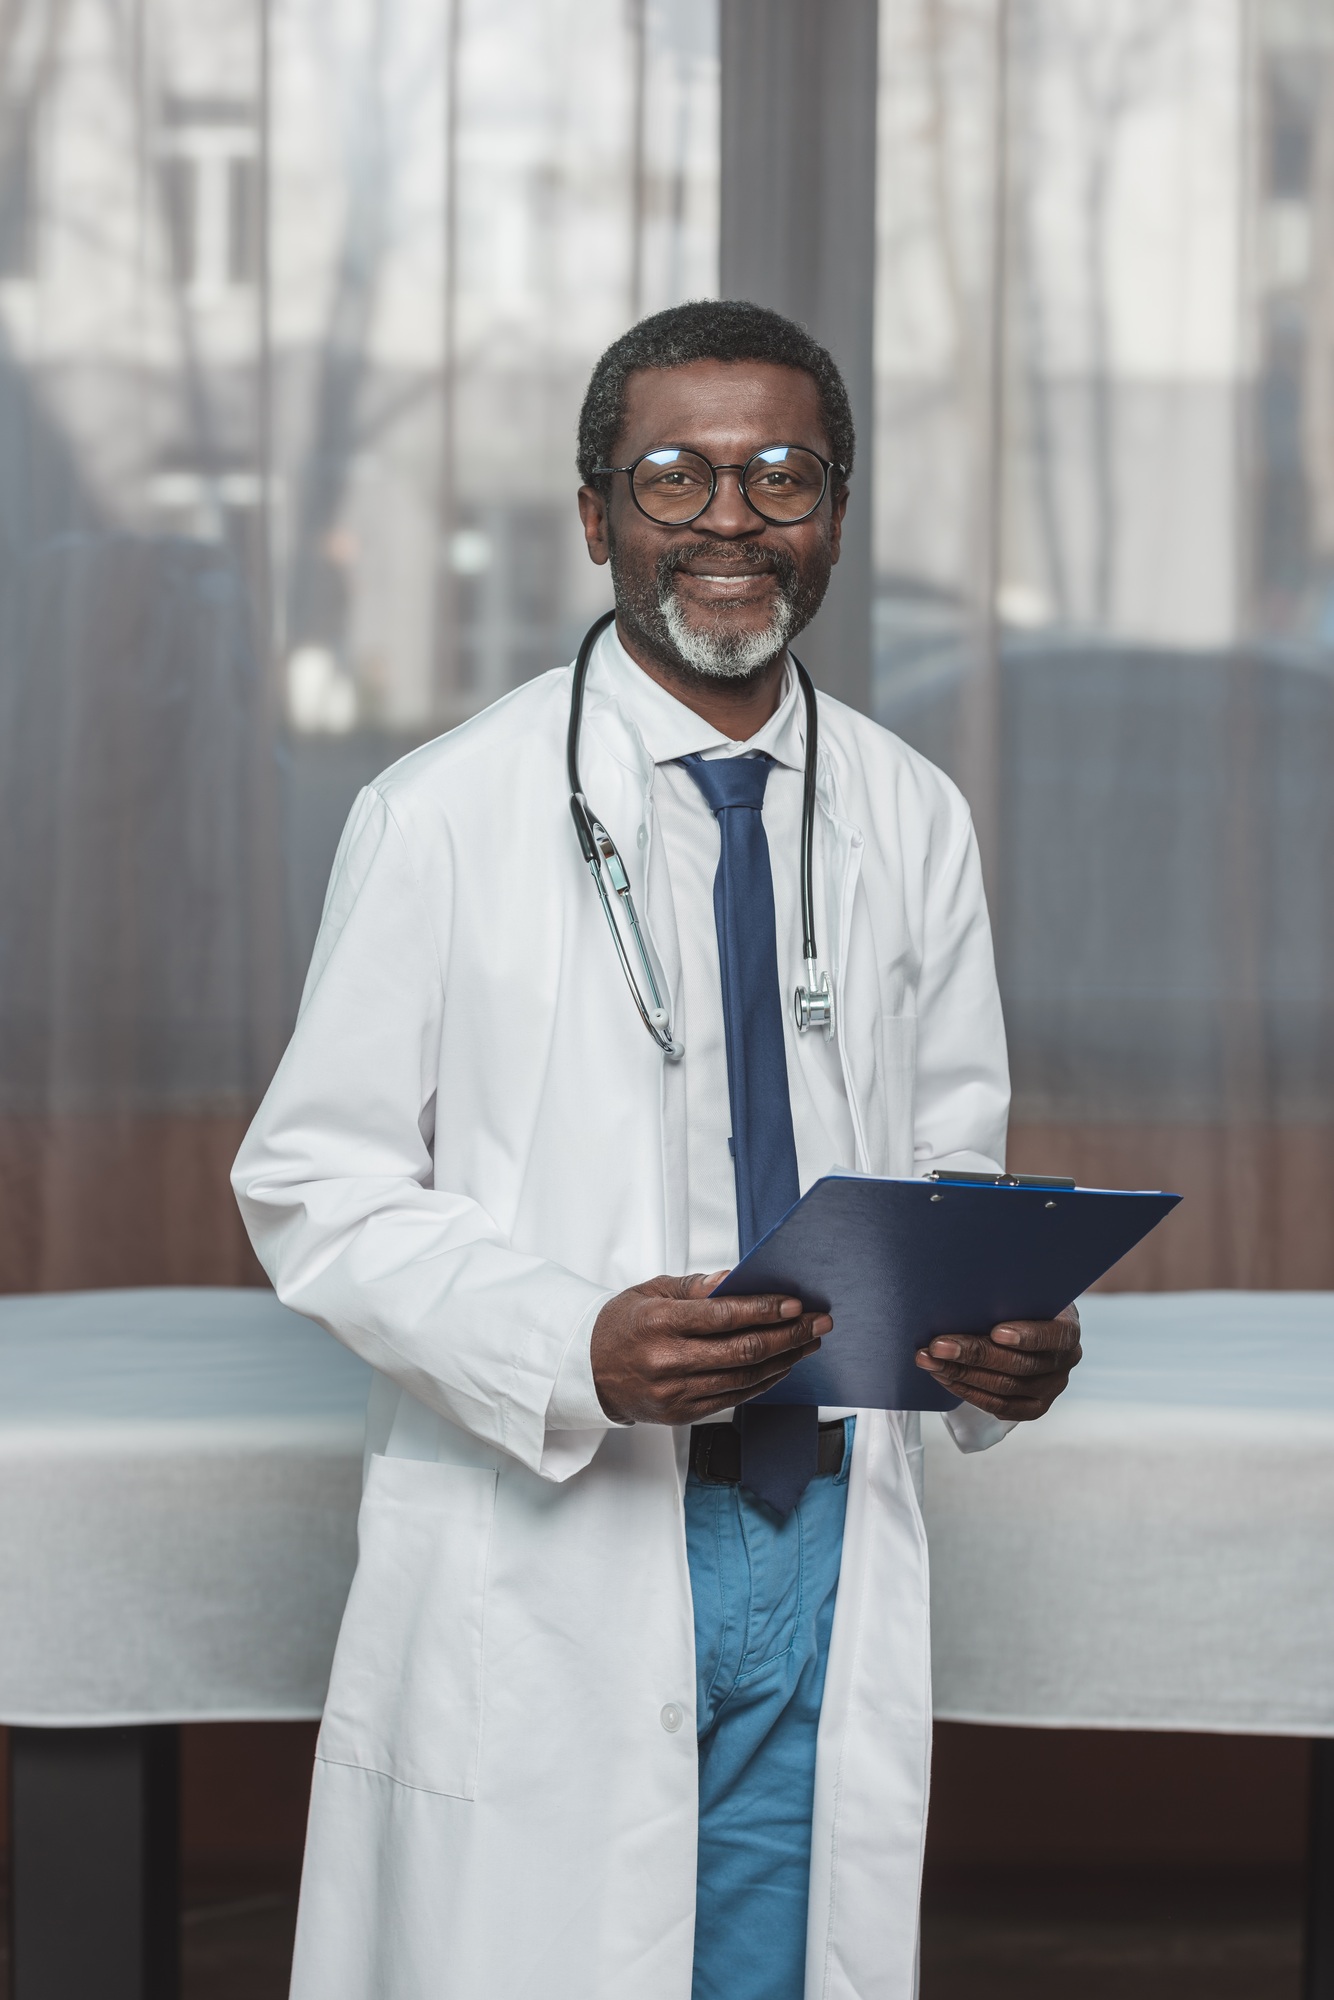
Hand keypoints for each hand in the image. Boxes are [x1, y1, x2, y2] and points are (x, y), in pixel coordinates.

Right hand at [591, 1273, 830, 1425]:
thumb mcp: (651, 1292)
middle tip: (818, 1322)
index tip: (795, 1304)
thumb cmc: (622, 1324)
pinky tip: (782, 1366)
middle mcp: (666, 1361)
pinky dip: (763, 1383)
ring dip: (784, 1360)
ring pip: (743, 1378)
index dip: (763, 1310)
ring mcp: (674, 1393)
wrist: (587, 1370)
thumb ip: (696, 1287)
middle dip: (788, 1335)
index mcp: (658, 1322)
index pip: (721, 1316)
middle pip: (741, 1351)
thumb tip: (735, 1279)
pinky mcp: (681, 1414)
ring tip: (809, 1342)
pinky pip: (733, 1398)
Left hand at [913, 1303, 1081, 1420]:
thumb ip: (1008, 1294)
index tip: (995, 1332)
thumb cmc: (1022, 1302)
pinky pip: (1000, 1407)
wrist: (1032, 1323)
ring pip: (1004, 1388)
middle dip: (973, 1354)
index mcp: (1067, 1330)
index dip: (1026, 1336)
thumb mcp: (1024, 1291)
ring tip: (930, 1360)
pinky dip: (969, 1392)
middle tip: (938, 1345)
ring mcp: (1051, 1389)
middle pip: (1018, 1365)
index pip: (1052, 1336)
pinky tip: (945, 1378)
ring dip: (962, 1374)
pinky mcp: (1034, 1407)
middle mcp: (1064, 1363)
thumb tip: (967, 1290)